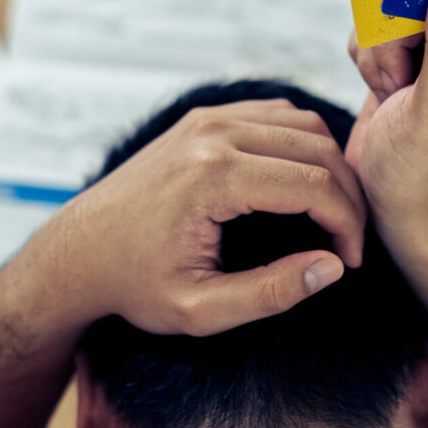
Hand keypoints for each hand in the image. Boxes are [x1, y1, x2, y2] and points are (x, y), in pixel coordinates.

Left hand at [37, 99, 366, 336]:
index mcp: (212, 177)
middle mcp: (212, 134)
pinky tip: (303, 188)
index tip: (348, 263)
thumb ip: (270, 294)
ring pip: (301, 124)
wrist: (78, 253)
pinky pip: (274, 117)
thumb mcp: (200, 310)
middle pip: (317, 147)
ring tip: (332, 217)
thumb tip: (331, 268)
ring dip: (329, 167)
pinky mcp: (202, 118)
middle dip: (348, 196)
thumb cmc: (134, 286)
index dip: (348, 225)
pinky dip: (301, 146)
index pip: (315, 184)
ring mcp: (206, 119)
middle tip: (349, 242)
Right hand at [345, 0, 427, 270]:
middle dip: (403, 20)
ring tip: (391, 90)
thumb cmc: (424, 174)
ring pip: (398, 4)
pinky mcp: (407, 53)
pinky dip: (368, 56)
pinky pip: (376, 26)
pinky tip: (381, 91)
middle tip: (399, 66)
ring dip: (382, 45)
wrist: (392, 208)